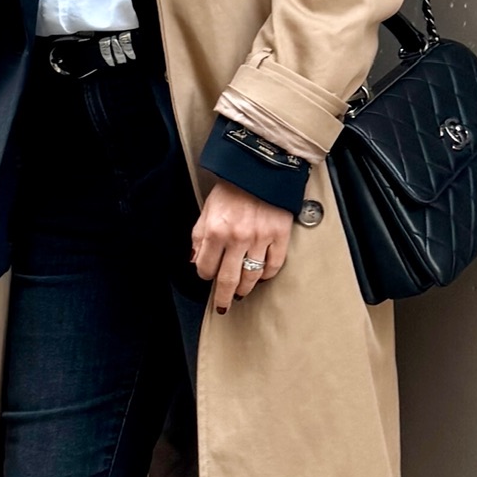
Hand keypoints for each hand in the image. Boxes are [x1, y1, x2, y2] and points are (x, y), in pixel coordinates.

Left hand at [191, 180, 293, 314]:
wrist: (261, 169)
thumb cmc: (232, 189)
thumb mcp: (207, 210)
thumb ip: (199, 237)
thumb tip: (196, 262)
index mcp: (216, 230)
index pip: (205, 268)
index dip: (205, 274)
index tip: (208, 274)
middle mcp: (237, 237)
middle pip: (228, 281)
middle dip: (223, 298)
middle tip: (223, 307)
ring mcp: (261, 238)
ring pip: (251, 278)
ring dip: (245, 288)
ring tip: (241, 291)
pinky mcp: (280, 236)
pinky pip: (274, 266)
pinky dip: (266, 275)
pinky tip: (260, 275)